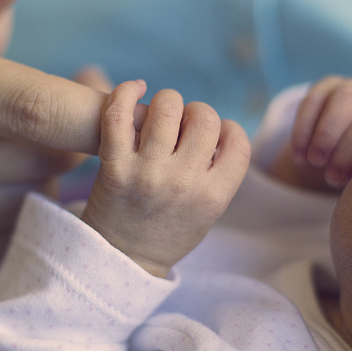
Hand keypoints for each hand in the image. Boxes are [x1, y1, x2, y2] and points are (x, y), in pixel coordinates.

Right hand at [0, 0, 132, 268]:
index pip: (33, 109)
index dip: (97, 112)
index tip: (130, 103)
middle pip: (37, 162)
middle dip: (74, 144)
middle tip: (72, 119)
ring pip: (26, 207)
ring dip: (50, 181)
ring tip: (31, 146)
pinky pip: (5, 241)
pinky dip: (23, 214)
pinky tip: (6, 182)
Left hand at [80, 81, 250, 277]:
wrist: (122, 260)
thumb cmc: (168, 230)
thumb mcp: (208, 211)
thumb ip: (218, 172)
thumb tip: (217, 125)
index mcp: (213, 196)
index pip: (237, 139)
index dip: (227, 128)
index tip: (213, 135)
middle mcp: (183, 183)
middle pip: (204, 117)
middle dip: (196, 112)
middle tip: (182, 123)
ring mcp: (147, 174)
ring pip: (167, 107)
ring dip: (167, 102)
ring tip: (160, 114)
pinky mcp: (114, 167)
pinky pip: (119, 114)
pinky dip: (127, 92)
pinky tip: (135, 90)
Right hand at [269, 76, 351, 189]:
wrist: (341, 152)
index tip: (341, 182)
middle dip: (346, 146)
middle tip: (327, 172)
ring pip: (344, 99)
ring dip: (324, 132)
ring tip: (311, 161)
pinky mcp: (328, 86)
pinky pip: (315, 98)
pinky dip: (303, 127)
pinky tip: (297, 153)